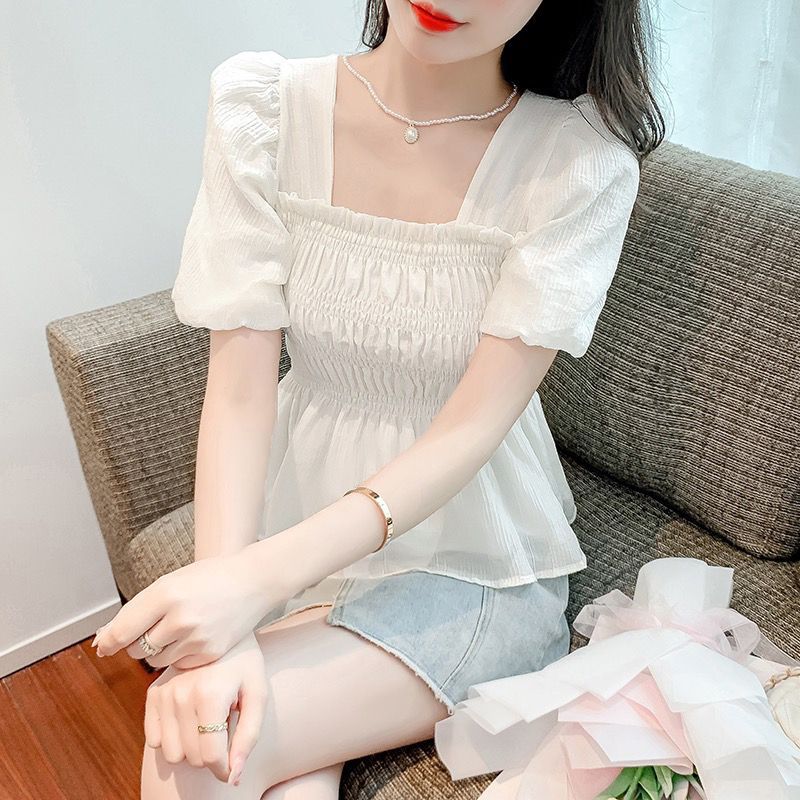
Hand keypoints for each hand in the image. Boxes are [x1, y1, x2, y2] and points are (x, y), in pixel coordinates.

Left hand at [94, 545, 285, 668]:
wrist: (253, 582)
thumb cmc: (208, 578)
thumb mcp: (172, 582)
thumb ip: (139, 609)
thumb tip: (102, 640)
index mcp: (167, 593)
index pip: (123, 629)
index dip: (108, 641)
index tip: (103, 647)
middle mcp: (180, 617)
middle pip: (136, 648)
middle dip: (138, 642)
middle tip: (156, 627)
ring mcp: (197, 638)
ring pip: (156, 660)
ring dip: (159, 650)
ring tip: (179, 630)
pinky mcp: (209, 653)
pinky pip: (178, 665)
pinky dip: (180, 655)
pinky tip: (194, 637)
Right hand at [144, 631, 267, 785]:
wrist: (222, 629)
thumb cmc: (245, 665)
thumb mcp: (257, 696)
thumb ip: (248, 737)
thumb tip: (233, 777)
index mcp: (210, 694)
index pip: (211, 756)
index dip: (225, 769)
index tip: (233, 764)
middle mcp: (182, 694)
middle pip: (192, 758)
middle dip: (210, 754)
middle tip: (223, 728)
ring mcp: (164, 693)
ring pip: (172, 754)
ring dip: (190, 747)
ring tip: (207, 722)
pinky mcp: (153, 693)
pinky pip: (155, 740)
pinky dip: (172, 737)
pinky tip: (189, 718)